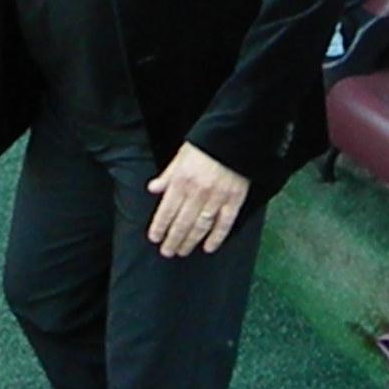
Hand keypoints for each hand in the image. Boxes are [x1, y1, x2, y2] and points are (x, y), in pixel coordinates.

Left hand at [146, 142, 250, 257]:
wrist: (235, 136)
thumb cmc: (206, 144)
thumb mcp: (181, 155)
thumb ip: (168, 175)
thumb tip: (153, 188)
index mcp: (182, 181)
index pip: (166, 211)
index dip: (159, 227)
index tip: (155, 238)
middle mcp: (197, 192)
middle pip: (182, 223)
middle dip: (172, 240)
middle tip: (167, 252)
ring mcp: (217, 198)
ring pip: (200, 226)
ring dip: (190, 241)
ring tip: (183, 251)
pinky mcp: (234, 200)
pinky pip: (224, 223)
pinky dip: (216, 238)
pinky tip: (209, 247)